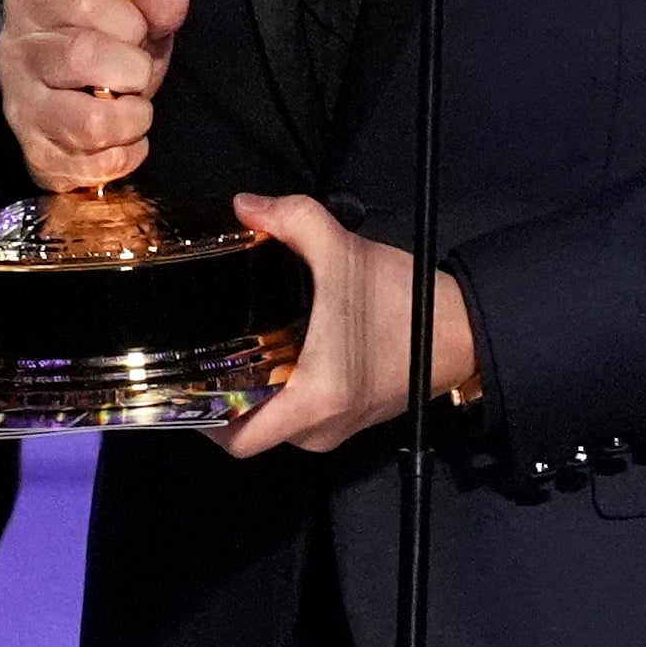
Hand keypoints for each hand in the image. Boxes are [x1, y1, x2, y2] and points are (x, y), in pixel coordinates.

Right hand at [0, 0, 184, 190]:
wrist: (49, 106)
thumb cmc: (92, 55)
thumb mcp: (122, 20)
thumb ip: (151, 6)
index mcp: (31, 6)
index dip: (129, 20)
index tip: (136, 34)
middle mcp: (16, 55)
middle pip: (82, 55)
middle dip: (132, 69)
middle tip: (136, 75)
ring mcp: (22, 110)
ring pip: (90, 122)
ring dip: (132, 118)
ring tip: (132, 110)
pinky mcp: (38, 157)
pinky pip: (100, 164)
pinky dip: (128, 154)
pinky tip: (122, 139)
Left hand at [214, 194, 476, 457]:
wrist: (461, 330)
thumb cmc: (404, 302)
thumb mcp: (343, 251)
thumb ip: (291, 219)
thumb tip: (244, 206)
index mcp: (313, 401)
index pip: (238, 440)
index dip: (202, 419)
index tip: (184, 382)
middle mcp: (320, 429)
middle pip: (249, 432)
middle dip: (224, 399)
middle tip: (203, 356)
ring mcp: (337, 430)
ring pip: (274, 424)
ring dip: (253, 396)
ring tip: (233, 351)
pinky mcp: (350, 420)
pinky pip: (298, 418)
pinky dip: (279, 394)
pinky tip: (274, 354)